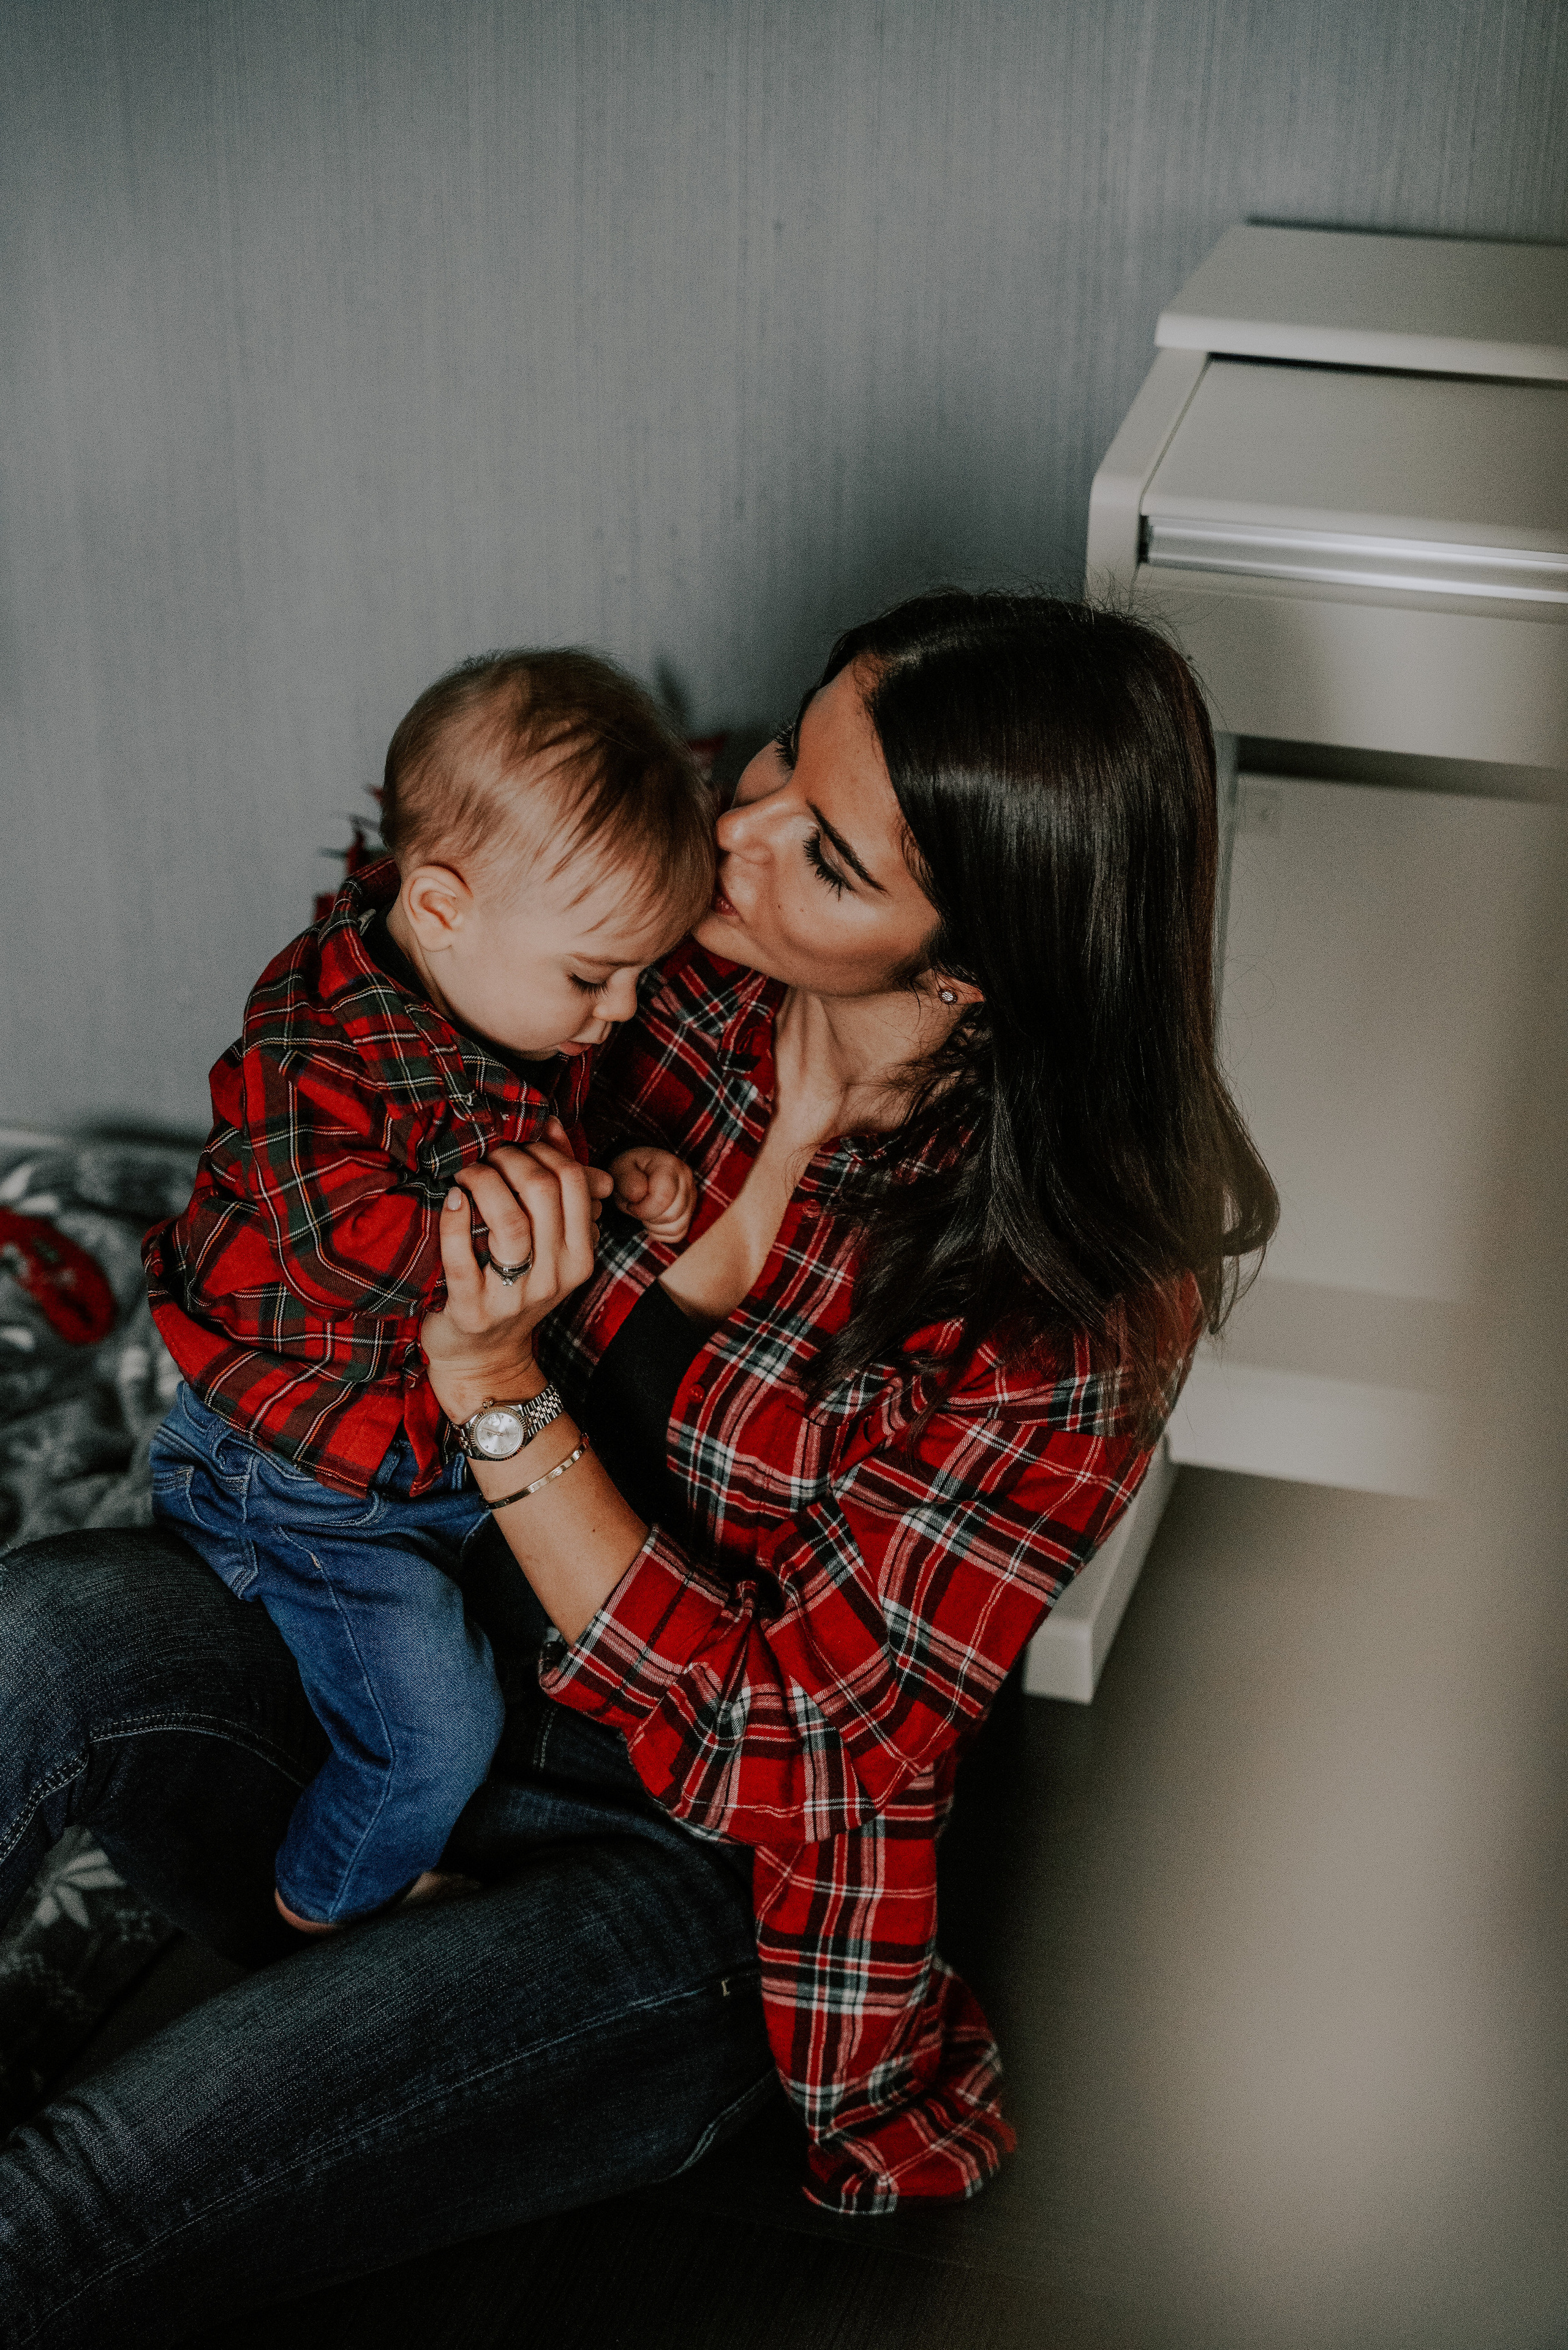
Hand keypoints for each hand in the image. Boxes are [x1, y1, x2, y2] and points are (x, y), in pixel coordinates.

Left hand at [420, 1123, 612, 1424]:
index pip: (575, 1181)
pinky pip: (462, 1257)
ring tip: (466, 1175)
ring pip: (511, 1220)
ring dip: (483, 1182)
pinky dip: (453, 1221)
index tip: (518, 1146)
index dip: (544, 1151)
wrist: (483, 1356)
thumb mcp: (548, 1241)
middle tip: (487, 1156)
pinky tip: (449, 1200)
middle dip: (512, 1159)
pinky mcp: (473, 1310)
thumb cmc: (513, 1284)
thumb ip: (557, 1186)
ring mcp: (515, 1296)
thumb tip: (552, 1125)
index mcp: (580, 1255)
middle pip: (545, 1192)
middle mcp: (556, 1277)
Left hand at [608, 1147, 696, 1244]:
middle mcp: (686, 1178)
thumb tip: (639, 1195)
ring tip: (644, 1211)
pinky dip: (662, 1232)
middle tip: (637, 1206)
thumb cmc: (629, 1170)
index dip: (643, 1209)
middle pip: (671, 1215)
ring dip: (654, 1226)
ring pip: (676, 1227)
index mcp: (669, 1165)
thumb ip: (627, 1181)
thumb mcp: (620, 1170)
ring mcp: (691, 1195)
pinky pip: (679, 1233)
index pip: (663, 1198)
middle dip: (648, 1217)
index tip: (631, 1203)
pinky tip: (652, 1218)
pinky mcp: (690, 1209)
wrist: (637, 1171)